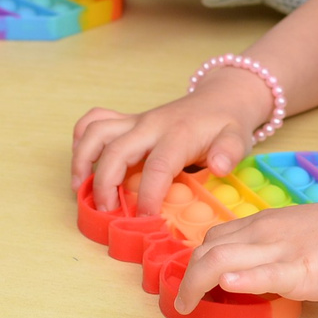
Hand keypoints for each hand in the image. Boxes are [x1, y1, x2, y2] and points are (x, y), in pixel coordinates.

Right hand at [70, 65, 276, 215]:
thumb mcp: (237, 138)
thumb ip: (229, 153)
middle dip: (105, 184)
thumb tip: (218, 166)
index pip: (157, 167)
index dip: (147, 196)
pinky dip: (81, 140)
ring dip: (82, 160)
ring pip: (95, 132)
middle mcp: (149, 125)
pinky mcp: (126, 121)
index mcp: (176, 135)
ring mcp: (134, 121)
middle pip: (116, 151)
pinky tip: (82, 164)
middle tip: (107, 211)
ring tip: (80, 188)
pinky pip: (93, 121)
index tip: (144, 219)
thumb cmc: (226, 124)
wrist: (219, 98)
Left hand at [172, 196, 317, 314]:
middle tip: (182, 298)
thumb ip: (280, 244)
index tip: (192, 278)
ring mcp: (279, 251)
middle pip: (209, 247)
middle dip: (187, 272)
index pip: (218, 235)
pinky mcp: (298, 270)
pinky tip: (226, 285)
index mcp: (268, 222)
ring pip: (220, 257)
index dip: (198, 257)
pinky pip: (262, 272)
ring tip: (185, 305)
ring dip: (194, 283)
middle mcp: (265, 232)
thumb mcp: (305, 231)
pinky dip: (239, 278)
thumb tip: (265, 263)